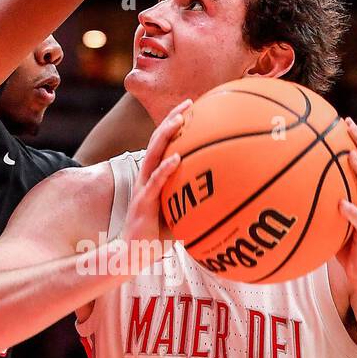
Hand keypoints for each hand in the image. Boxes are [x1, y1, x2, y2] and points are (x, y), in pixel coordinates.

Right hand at [113, 100, 190, 273]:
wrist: (133, 254)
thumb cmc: (156, 237)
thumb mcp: (178, 215)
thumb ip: (194, 203)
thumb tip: (223, 198)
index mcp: (154, 177)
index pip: (163, 144)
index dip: (174, 125)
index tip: (191, 109)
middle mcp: (147, 177)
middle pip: (157, 141)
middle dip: (172, 119)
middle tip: (188, 103)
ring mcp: (144, 188)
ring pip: (154, 155)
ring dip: (166, 136)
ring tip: (179, 120)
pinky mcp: (143, 202)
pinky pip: (156, 182)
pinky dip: (166, 169)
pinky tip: (177, 159)